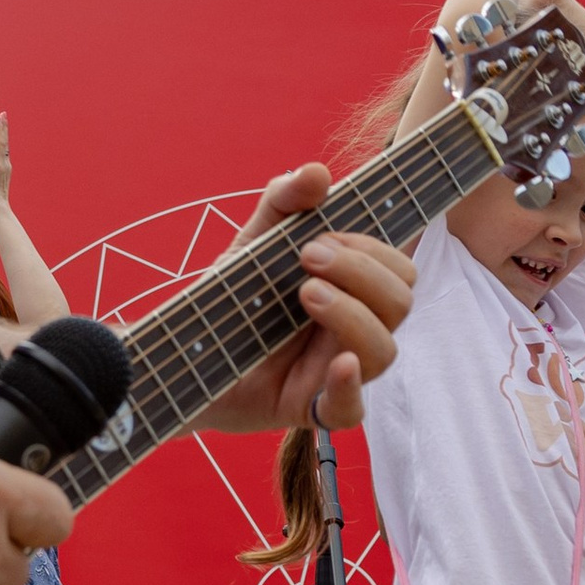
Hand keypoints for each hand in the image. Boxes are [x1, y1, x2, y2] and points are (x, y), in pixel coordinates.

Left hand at [0, 112, 12, 213]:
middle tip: (3, 113)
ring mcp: (0, 165)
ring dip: (0, 130)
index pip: (4, 146)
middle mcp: (4, 163)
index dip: (3, 133)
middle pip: (4, 141)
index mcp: (4, 165)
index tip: (1, 120)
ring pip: (1, 144)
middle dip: (4, 127)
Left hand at [195, 166, 415, 432]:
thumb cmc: (233, 297)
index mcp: (354, 291)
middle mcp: (354, 330)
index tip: (319, 238)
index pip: (399, 269)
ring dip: (353, 315)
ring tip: (305, 293)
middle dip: (361, 272)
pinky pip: (351, 411)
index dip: (372, 250)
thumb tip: (317, 173)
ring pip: (384, 351)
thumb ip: (283, 203)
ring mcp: (335, 372)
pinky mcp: (309, 408)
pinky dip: (349, 386)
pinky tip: (338, 363)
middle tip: (306, 258)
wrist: (184, 351)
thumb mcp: (254, 242)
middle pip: (401, 303)